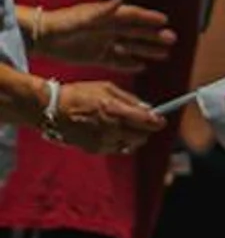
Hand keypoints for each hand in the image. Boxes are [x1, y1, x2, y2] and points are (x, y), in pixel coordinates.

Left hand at [30, 0, 172, 71]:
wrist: (42, 37)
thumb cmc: (63, 24)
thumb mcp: (85, 17)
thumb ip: (105, 10)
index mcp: (107, 17)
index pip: (133, 16)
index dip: (149, 18)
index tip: (164, 20)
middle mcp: (108, 30)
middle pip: (136, 32)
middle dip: (153, 36)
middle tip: (171, 39)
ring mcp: (103, 44)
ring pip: (130, 47)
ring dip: (146, 50)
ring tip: (164, 54)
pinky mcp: (96, 57)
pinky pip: (117, 61)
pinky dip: (129, 64)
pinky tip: (141, 66)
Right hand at [46, 81, 164, 154]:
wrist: (51, 109)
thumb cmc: (79, 94)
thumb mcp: (106, 88)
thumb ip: (130, 99)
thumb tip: (149, 109)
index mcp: (115, 111)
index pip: (147, 122)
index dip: (157, 122)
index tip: (161, 120)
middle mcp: (111, 129)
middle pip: (141, 137)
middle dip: (145, 131)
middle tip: (142, 124)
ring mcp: (102, 141)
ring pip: (129, 145)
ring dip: (131, 138)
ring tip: (123, 127)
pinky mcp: (93, 149)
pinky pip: (114, 149)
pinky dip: (117, 142)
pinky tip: (109, 132)